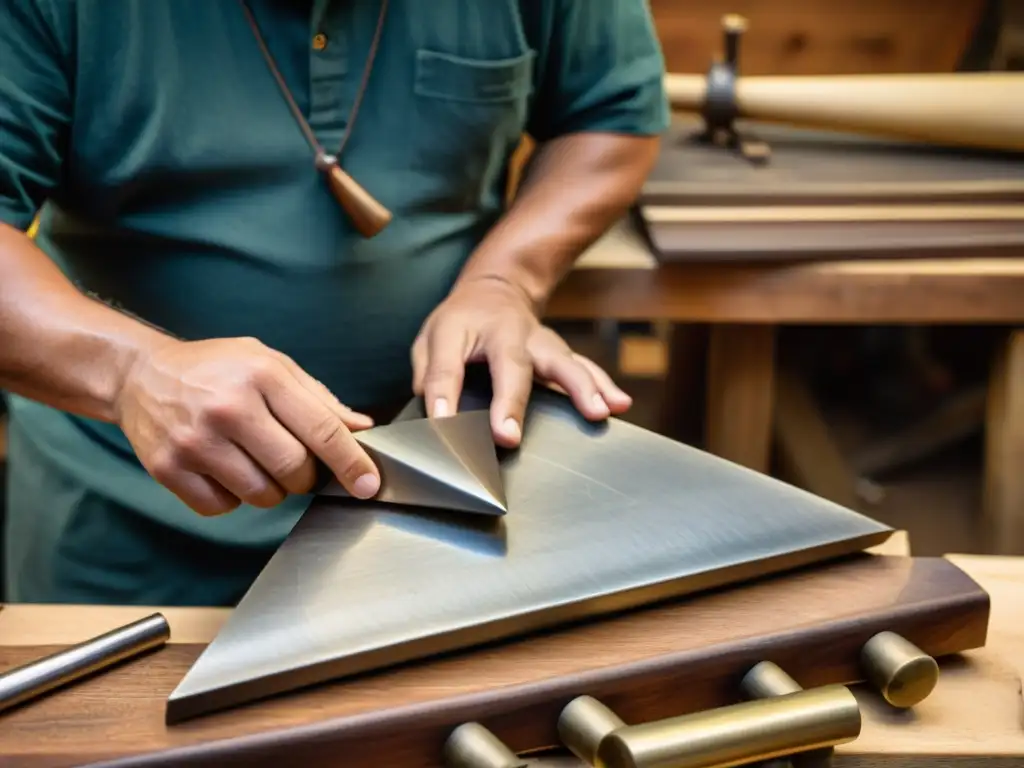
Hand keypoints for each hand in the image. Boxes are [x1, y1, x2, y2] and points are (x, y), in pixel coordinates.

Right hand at [114, 337, 379, 515]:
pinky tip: (223, 468)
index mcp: (262, 376)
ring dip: (271, 488)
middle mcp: (228, 408)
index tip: (368, 485)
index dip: (351, 462)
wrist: (141, 375)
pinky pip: (223, 507)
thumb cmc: (217, 369)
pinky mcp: (168, 469)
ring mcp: (195, 441)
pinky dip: (232, 497)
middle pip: (294, 470)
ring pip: (262, 495)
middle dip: (306, 476)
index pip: (322, 430)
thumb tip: (362, 429)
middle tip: (295, 461)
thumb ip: (319, 399)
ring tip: (254, 460)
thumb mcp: (271, 365)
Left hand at [411, 276, 631, 446]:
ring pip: (561, 362)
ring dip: (581, 388)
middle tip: (509, 438)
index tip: (443, 425)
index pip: (450, 364)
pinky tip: (619, 405)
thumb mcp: (431, 340)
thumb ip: (431, 376)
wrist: (497, 289)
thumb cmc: (461, 322)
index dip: (445, 395)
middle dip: (511, 402)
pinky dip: (603, 386)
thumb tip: (439, 417)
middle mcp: (506, 332)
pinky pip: (583, 369)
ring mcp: (539, 342)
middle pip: (513, 364)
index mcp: (463, 327)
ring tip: (597, 413)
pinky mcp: (559, 354)